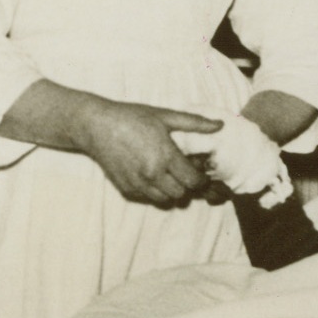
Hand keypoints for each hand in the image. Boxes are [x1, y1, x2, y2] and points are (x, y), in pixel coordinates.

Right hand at [76, 102, 222, 205]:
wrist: (96, 126)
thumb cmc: (133, 117)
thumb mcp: (165, 116)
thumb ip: (195, 123)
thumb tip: (220, 125)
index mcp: (165, 156)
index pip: (193, 180)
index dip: (201, 178)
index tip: (201, 171)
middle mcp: (152, 174)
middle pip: (182, 194)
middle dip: (188, 186)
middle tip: (186, 172)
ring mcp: (138, 184)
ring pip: (165, 201)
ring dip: (172, 191)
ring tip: (170, 175)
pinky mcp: (126, 189)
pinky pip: (148, 198)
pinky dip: (155, 192)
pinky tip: (154, 176)